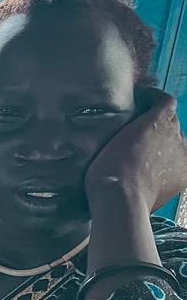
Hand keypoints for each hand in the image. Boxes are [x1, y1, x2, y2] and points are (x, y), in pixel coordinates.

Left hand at [85, 88, 186, 210]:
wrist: (122, 198)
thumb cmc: (119, 205)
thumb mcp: (136, 199)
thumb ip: (139, 190)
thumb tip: (125, 189)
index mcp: (181, 174)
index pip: (171, 154)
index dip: (157, 149)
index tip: (141, 148)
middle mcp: (183, 153)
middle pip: (170, 136)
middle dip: (154, 133)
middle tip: (133, 129)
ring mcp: (173, 136)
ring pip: (168, 119)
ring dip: (151, 112)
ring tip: (134, 108)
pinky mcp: (159, 121)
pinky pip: (164, 100)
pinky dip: (152, 95)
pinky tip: (138, 94)